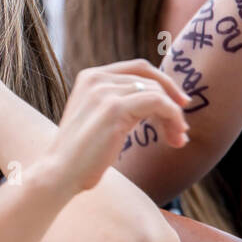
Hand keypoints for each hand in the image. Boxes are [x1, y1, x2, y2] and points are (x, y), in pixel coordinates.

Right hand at [46, 60, 190, 192]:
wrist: (60, 173)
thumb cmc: (81, 156)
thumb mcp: (97, 119)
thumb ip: (118, 102)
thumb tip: (159, 101)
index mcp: (90, 77)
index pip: (139, 68)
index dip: (164, 83)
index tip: (180, 103)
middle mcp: (96, 78)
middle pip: (151, 80)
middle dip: (172, 104)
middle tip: (181, 131)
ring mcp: (104, 91)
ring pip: (158, 93)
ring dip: (175, 117)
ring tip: (177, 140)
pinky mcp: (115, 108)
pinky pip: (160, 103)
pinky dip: (174, 119)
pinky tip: (175, 138)